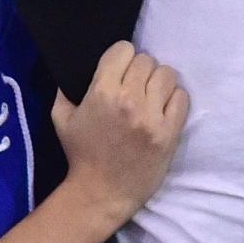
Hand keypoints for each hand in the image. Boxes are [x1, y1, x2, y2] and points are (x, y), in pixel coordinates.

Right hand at [52, 41, 188, 228]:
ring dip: (158, 83)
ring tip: (150, 97)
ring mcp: (152, 117)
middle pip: (146, 60)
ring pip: (167, 75)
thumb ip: (65, 88)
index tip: (119, 70)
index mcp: (102, 92)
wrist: (102, 193)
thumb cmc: (80, 154)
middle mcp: (129, 100)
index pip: (124, 49)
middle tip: (134, 87)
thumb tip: (74, 64)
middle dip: (139, 71)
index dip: (121, 58)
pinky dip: (173, 100)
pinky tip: (162, 110)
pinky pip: (182, 98)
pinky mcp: (169, 133)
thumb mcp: (61, 118)